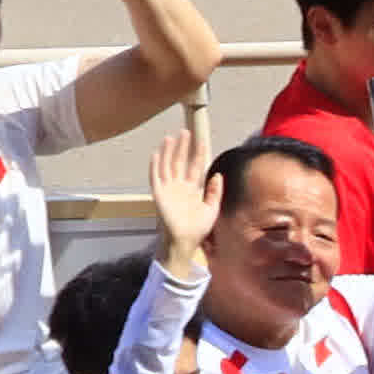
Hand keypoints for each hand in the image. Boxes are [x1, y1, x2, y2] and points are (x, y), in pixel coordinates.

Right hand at [144, 110, 214, 269]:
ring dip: (169, 151)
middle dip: (183, 147)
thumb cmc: (198, 228)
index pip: (196, 166)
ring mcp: (169, 189)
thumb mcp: (212, 208)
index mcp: (193, 189)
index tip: (202, 140)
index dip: (199, 153)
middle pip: (181, 162)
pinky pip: (156, 176)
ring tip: (172, 137)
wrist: (185, 242)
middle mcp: (180, 186)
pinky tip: (157, 153)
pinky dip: (156, 165)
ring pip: (168, 165)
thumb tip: (217, 174)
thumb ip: (215, 191)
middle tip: (186, 131)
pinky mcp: (159, 194)